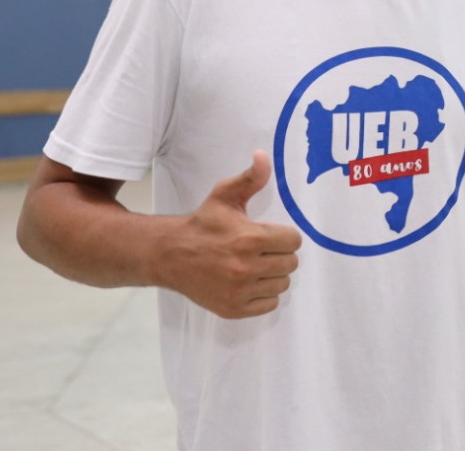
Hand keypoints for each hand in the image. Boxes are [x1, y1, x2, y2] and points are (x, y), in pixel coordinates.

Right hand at [151, 151, 302, 318]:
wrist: (170, 254)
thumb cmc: (202, 224)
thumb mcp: (224, 195)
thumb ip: (250, 177)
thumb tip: (263, 155)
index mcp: (250, 238)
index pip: (294, 241)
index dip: (285, 236)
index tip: (271, 234)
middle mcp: (246, 267)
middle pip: (290, 264)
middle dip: (280, 254)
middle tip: (263, 249)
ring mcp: (239, 291)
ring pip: (281, 285)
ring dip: (273, 275)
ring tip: (256, 265)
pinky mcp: (233, 308)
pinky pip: (269, 305)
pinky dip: (263, 294)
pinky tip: (250, 282)